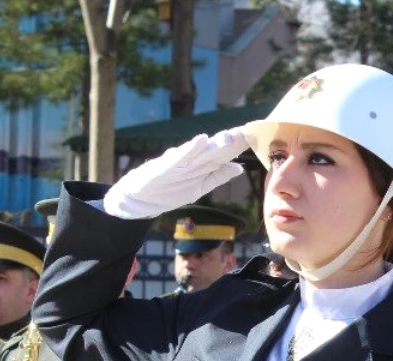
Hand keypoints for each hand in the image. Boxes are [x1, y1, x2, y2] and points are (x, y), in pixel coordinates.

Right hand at [103, 127, 247, 218]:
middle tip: (249, 130)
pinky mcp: (166, 168)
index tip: (256, 136)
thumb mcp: (198, 187)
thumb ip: (216, 176)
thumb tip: (238, 167)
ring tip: (232, 135)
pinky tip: (202, 140)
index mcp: (201, 168)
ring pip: (203, 152)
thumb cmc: (168, 190)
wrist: (137, 198)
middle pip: (217, 151)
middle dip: (233, 141)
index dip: (239, 146)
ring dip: (217, 143)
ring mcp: (179, 165)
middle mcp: (192, 163)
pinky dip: (192, 149)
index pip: (224, 155)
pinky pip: (182, 158)